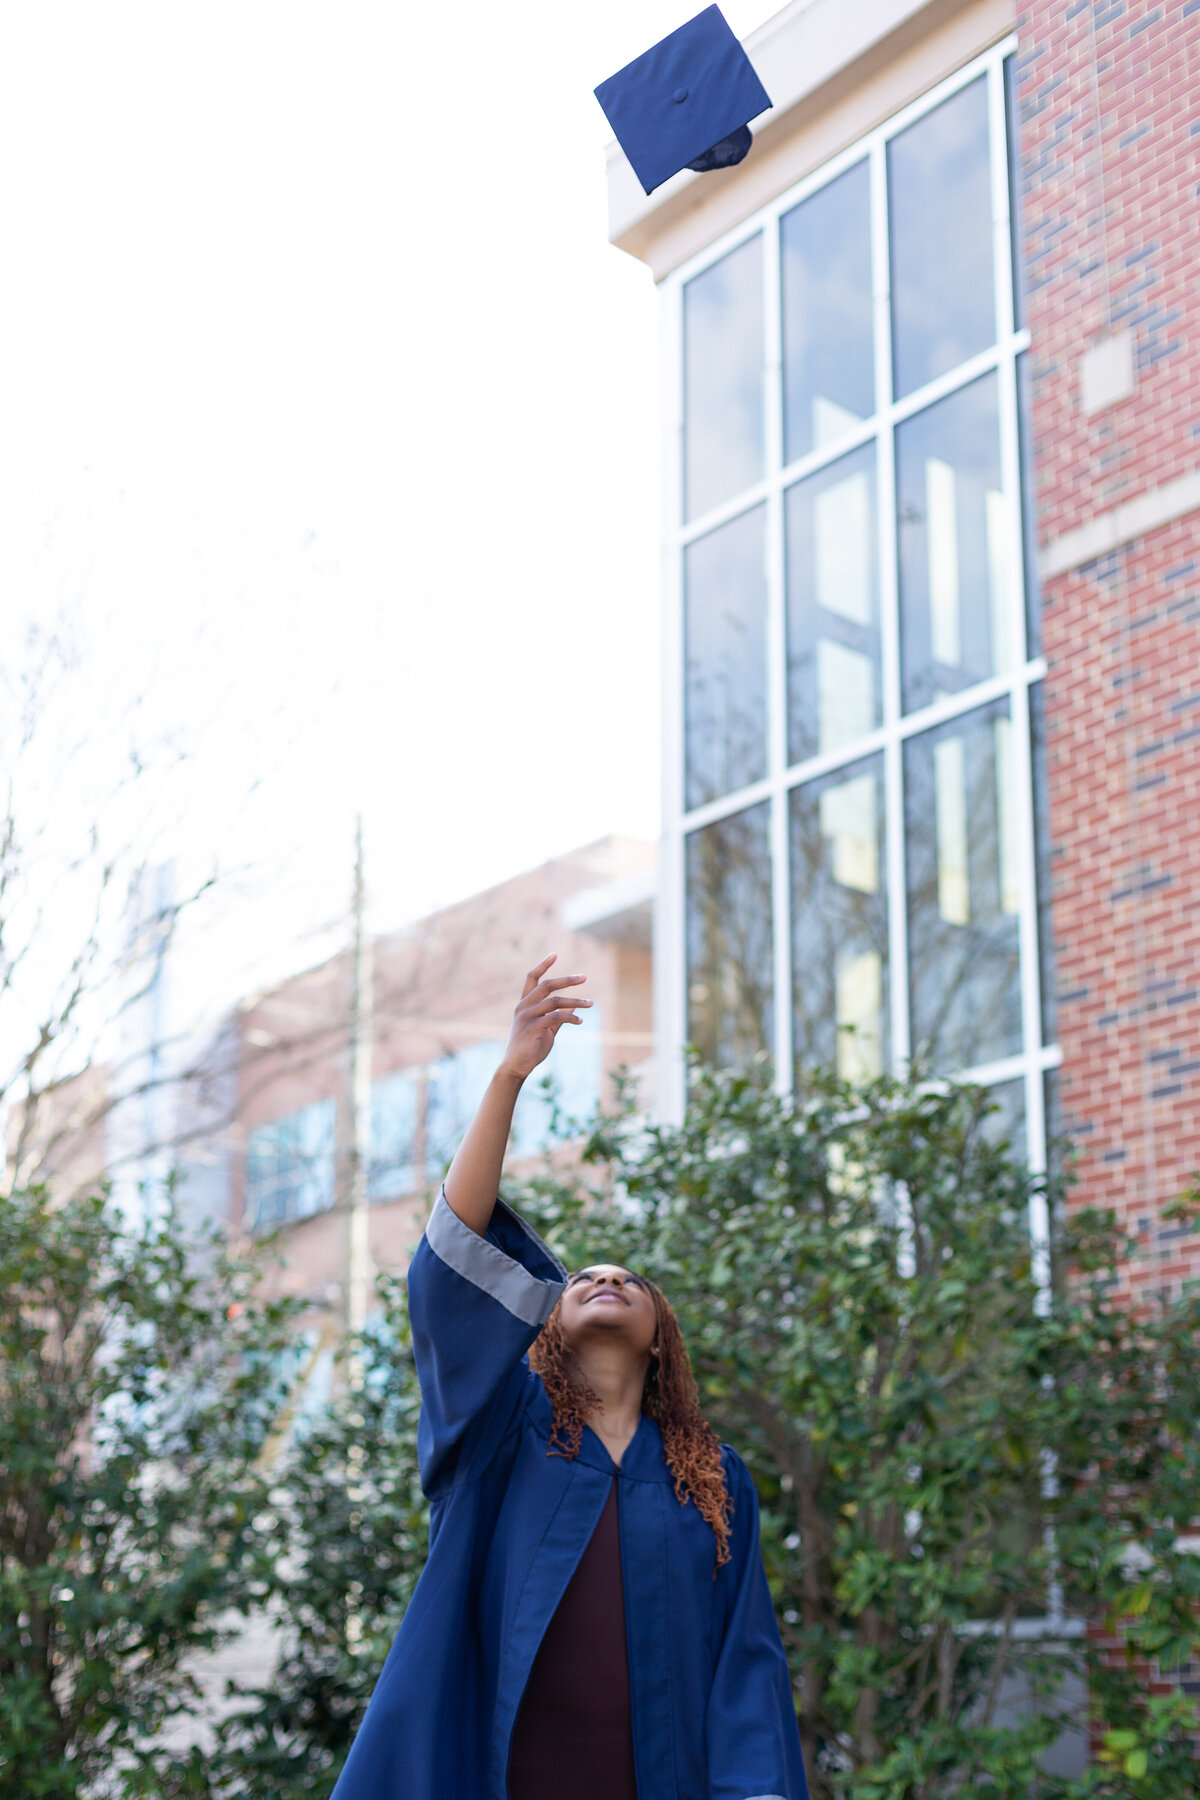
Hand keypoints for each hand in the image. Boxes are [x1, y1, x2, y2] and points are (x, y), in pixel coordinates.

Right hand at [498, 953, 591, 1082]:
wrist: (516, 1067)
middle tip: (584, 977)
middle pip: (547, 985)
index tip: (555, 954)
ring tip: (590, 1004)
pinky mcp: (532, 1028)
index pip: (532, 978)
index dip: (543, 965)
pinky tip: (580, 1021)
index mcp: (525, 1004)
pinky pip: (555, 1017)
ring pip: (555, 1001)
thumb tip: (571, 1007)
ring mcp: (526, 1016)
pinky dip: (571, 1017)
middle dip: (567, 980)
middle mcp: (523, 1007)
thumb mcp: (546, 1030)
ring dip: (575, 1001)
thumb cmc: (530, 1048)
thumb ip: (556, 1017)